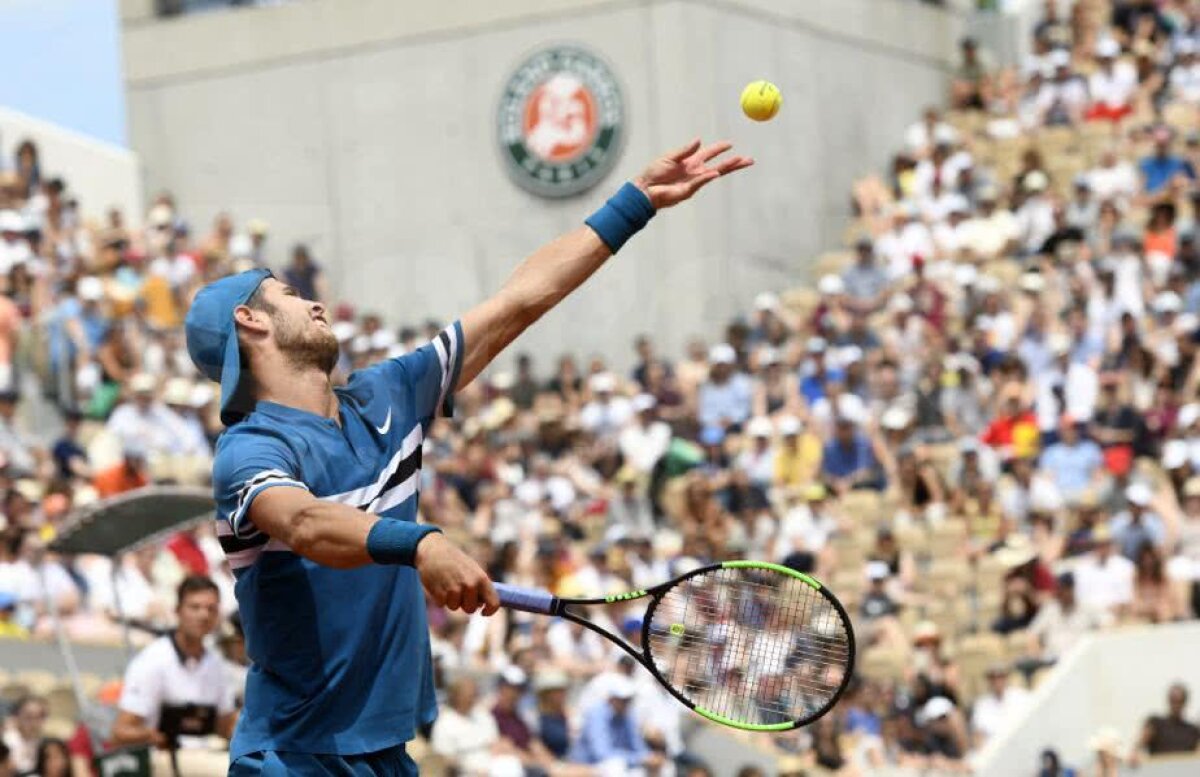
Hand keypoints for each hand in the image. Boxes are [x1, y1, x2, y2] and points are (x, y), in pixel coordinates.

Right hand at [414, 532, 499, 614]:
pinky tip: (439, 584)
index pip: (493, 603)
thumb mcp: (473, 569)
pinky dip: (439, 597)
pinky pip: (442, 604)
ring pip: (454, 607)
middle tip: (458, 588)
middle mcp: (470, 585)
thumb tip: (482, 605)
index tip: (483, 612)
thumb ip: (479, 587)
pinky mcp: (439, 593)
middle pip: (470, 609)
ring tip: (447, 583)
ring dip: (450, 599)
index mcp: (481, 578)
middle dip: (464, 603)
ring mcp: (454, 589)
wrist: (434, 551)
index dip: (489, 611)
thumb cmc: (455, 561)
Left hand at [633, 139, 752, 208]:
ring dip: (728, 167)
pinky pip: (700, 181)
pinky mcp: (688, 191)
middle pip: (719, 166)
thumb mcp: (670, 157)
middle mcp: (695, 171)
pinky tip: (716, 172)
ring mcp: (694, 182)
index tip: (730, 144)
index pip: (709, 153)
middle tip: (749, 160)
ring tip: (740, 162)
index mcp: (690, 162)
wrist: (645, 190)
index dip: (719, 149)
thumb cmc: (654, 173)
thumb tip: (699, 140)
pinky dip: (708, 176)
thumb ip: (685, 150)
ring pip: (715, 173)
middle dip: (734, 163)